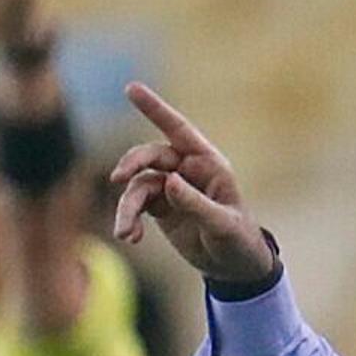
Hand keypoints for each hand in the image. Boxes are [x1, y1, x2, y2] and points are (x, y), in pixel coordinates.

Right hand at [109, 83, 278, 289]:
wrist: (234, 266)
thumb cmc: (238, 239)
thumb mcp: (222, 224)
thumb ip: (195, 203)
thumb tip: (168, 181)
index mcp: (208, 163)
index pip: (179, 130)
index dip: (155, 109)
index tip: (131, 88)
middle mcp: (186, 169)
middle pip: (150, 156)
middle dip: (132, 165)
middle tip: (118, 179)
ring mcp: (170, 188)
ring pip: (138, 186)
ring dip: (127, 208)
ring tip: (124, 233)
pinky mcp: (159, 207)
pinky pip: (136, 206)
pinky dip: (130, 220)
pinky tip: (130, 237)